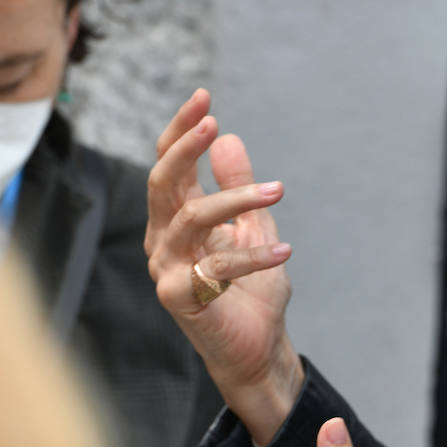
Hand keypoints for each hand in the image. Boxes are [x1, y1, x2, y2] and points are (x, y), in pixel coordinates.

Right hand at [145, 89, 304, 444]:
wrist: (257, 348)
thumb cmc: (252, 294)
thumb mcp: (251, 229)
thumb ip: (238, 187)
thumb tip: (229, 139)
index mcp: (174, 220)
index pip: (167, 165)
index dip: (180, 130)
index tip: (204, 97)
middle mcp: (162, 240)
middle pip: (162, 182)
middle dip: (185, 147)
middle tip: (213, 121)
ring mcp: (166, 270)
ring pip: (190, 218)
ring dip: (236, 198)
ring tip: (277, 190)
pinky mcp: (180, 298)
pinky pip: (214, 267)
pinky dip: (253, 257)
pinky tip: (284, 251)